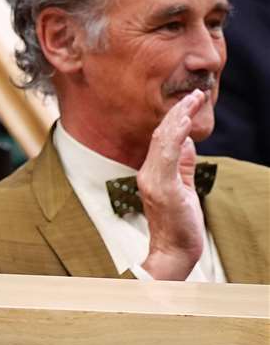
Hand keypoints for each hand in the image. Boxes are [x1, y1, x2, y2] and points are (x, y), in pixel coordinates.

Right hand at [137, 89, 207, 280]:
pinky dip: (175, 136)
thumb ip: (183, 164)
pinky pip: (166, 156)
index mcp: (152, 172)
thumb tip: (186, 141)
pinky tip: (185, 123)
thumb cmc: (179, 224)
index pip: (161, 137)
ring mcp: (152, 180)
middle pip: (160, 134)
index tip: (191, 99)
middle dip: (179, 111)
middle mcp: (147, 173)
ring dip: (178, 117)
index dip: (175, 117)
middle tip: (196, 92)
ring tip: (193, 100)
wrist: (174, 251)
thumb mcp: (183, 188)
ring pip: (162, 140)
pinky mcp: (161, 188)